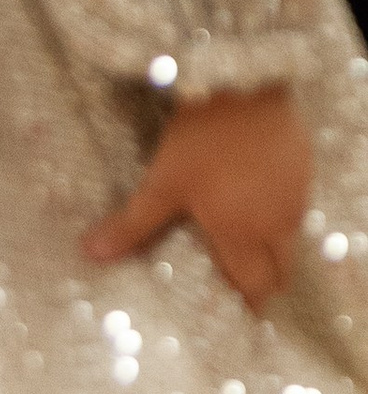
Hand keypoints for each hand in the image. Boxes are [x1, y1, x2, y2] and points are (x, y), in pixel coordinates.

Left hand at [81, 84, 312, 313]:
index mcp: (245, 234)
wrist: (244, 82)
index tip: (232, 311)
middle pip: (280, 270)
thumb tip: (90, 254)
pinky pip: (295, 207)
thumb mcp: (163, 181)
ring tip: (239, 243)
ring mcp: (296, 195)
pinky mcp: (303, 168)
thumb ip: (133, 224)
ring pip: (288, 239)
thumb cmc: (201, 137)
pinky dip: (276, 216)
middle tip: (235, 281)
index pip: (257, 287)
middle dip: (261, 281)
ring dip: (269, 248)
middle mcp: (279, 223)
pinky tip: (251, 200)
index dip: (247, 302)